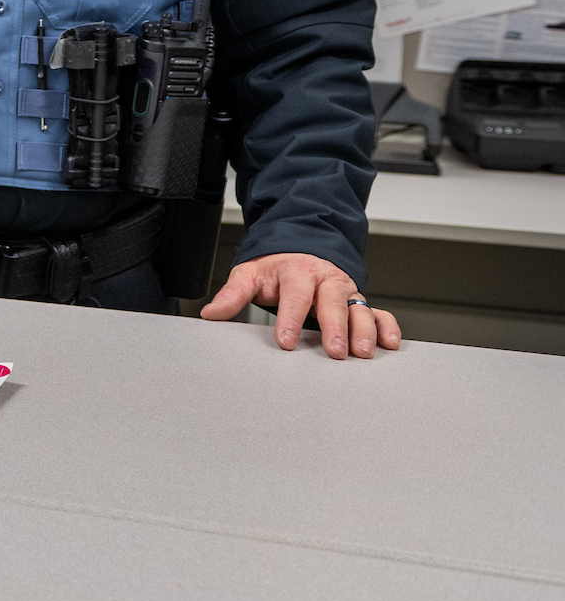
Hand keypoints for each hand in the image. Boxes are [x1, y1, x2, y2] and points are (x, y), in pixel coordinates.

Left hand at [199, 253, 402, 358]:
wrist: (300, 248)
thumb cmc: (275, 267)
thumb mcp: (250, 274)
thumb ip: (233, 294)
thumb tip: (211, 313)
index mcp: (297, 271)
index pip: (295, 296)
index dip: (290, 319)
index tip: (286, 341)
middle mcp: (326, 280)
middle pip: (333, 303)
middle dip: (335, 328)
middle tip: (335, 352)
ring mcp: (346, 290)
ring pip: (360, 309)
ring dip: (364, 331)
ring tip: (363, 353)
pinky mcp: (358, 301)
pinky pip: (378, 312)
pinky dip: (387, 326)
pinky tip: (390, 343)